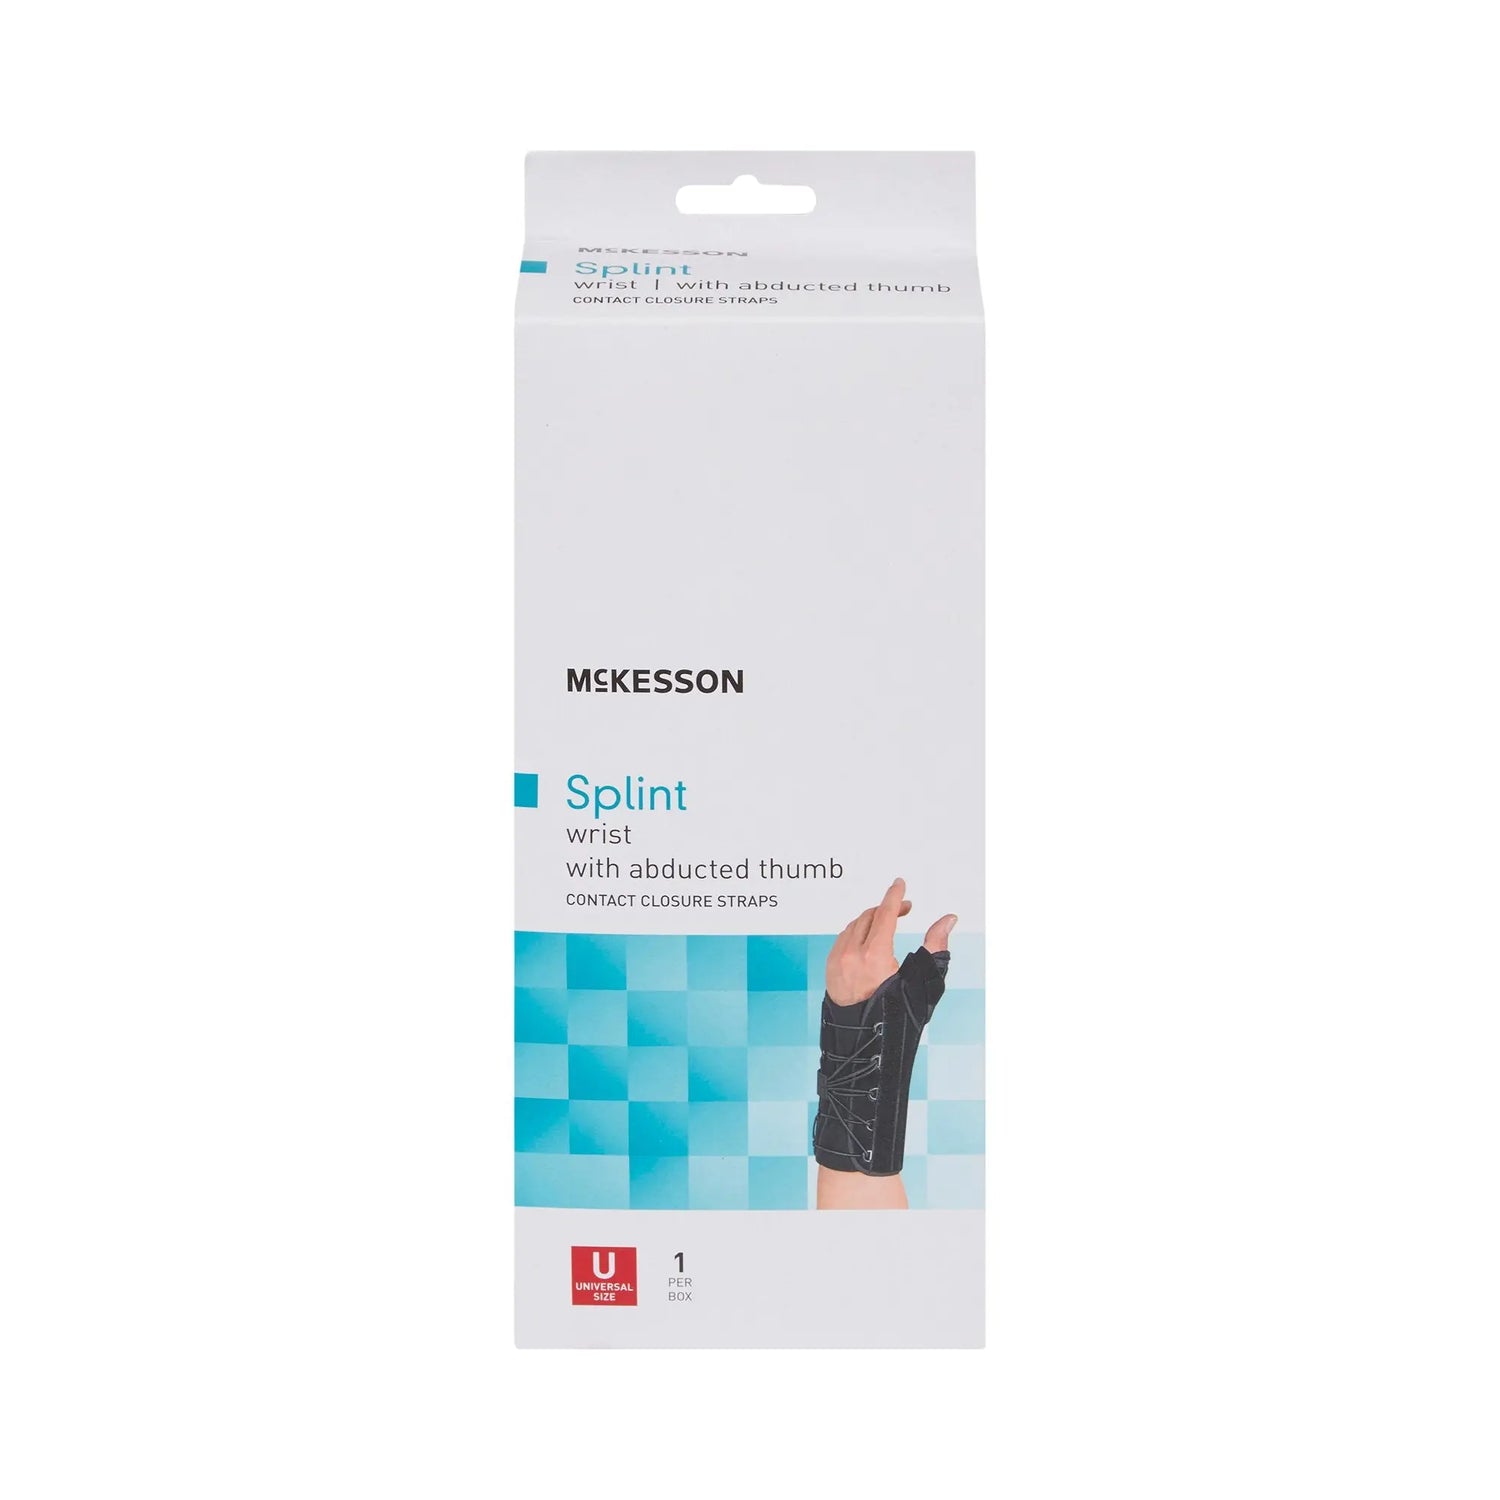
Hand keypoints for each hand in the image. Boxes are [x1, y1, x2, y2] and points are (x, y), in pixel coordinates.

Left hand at [825, 877, 956, 1005]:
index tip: (899, 883)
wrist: (864, 1043)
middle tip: (904, 909)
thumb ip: (935, 946)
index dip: (894, 896)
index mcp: (874, 956)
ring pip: (854, 926)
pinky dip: (857, 932)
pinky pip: (842, 939)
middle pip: (869, 916)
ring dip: (871, 919)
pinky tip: (868, 939)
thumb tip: (948, 920)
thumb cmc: (895, 1017)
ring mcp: (837, 960)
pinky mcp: (829, 968)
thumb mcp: (922, 982)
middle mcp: (851, 954)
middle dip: (887, 908)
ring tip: (887, 924)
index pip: (884, 914)